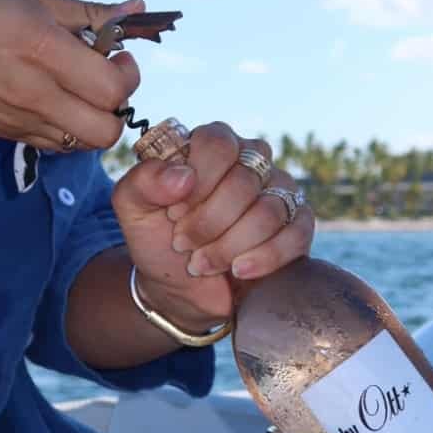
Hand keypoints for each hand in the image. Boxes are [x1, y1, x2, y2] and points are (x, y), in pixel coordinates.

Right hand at [0, 0, 143, 149]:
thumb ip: (88, 12)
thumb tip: (137, 8)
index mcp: (42, 49)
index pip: (112, 88)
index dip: (127, 73)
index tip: (116, 54)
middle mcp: (32, 93)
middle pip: (105, 131)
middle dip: (118, 106)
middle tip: (105, 76)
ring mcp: (16, 119)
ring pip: (82, 144)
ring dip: (94, 120)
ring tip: (79, 88)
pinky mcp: (3, 132)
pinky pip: (54, 144)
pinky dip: (67, 128)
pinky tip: (55, 99)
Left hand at [111, 122, 314, 328]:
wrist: (181, 290)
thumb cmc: (159, 241)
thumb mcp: (133, 211)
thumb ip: (142, 183)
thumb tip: (183, 176)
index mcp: (211, 146)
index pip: (217, 143)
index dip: (198, 182)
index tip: (175, 212)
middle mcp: (251, 160)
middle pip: (243, 181)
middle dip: (208, 224)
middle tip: (184, 243)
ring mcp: (279, 190)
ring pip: (268, 211)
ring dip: (229, 247)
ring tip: (204, 263)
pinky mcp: (298, 224)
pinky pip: (296, 233)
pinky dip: (264, 258)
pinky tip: (240, 271)